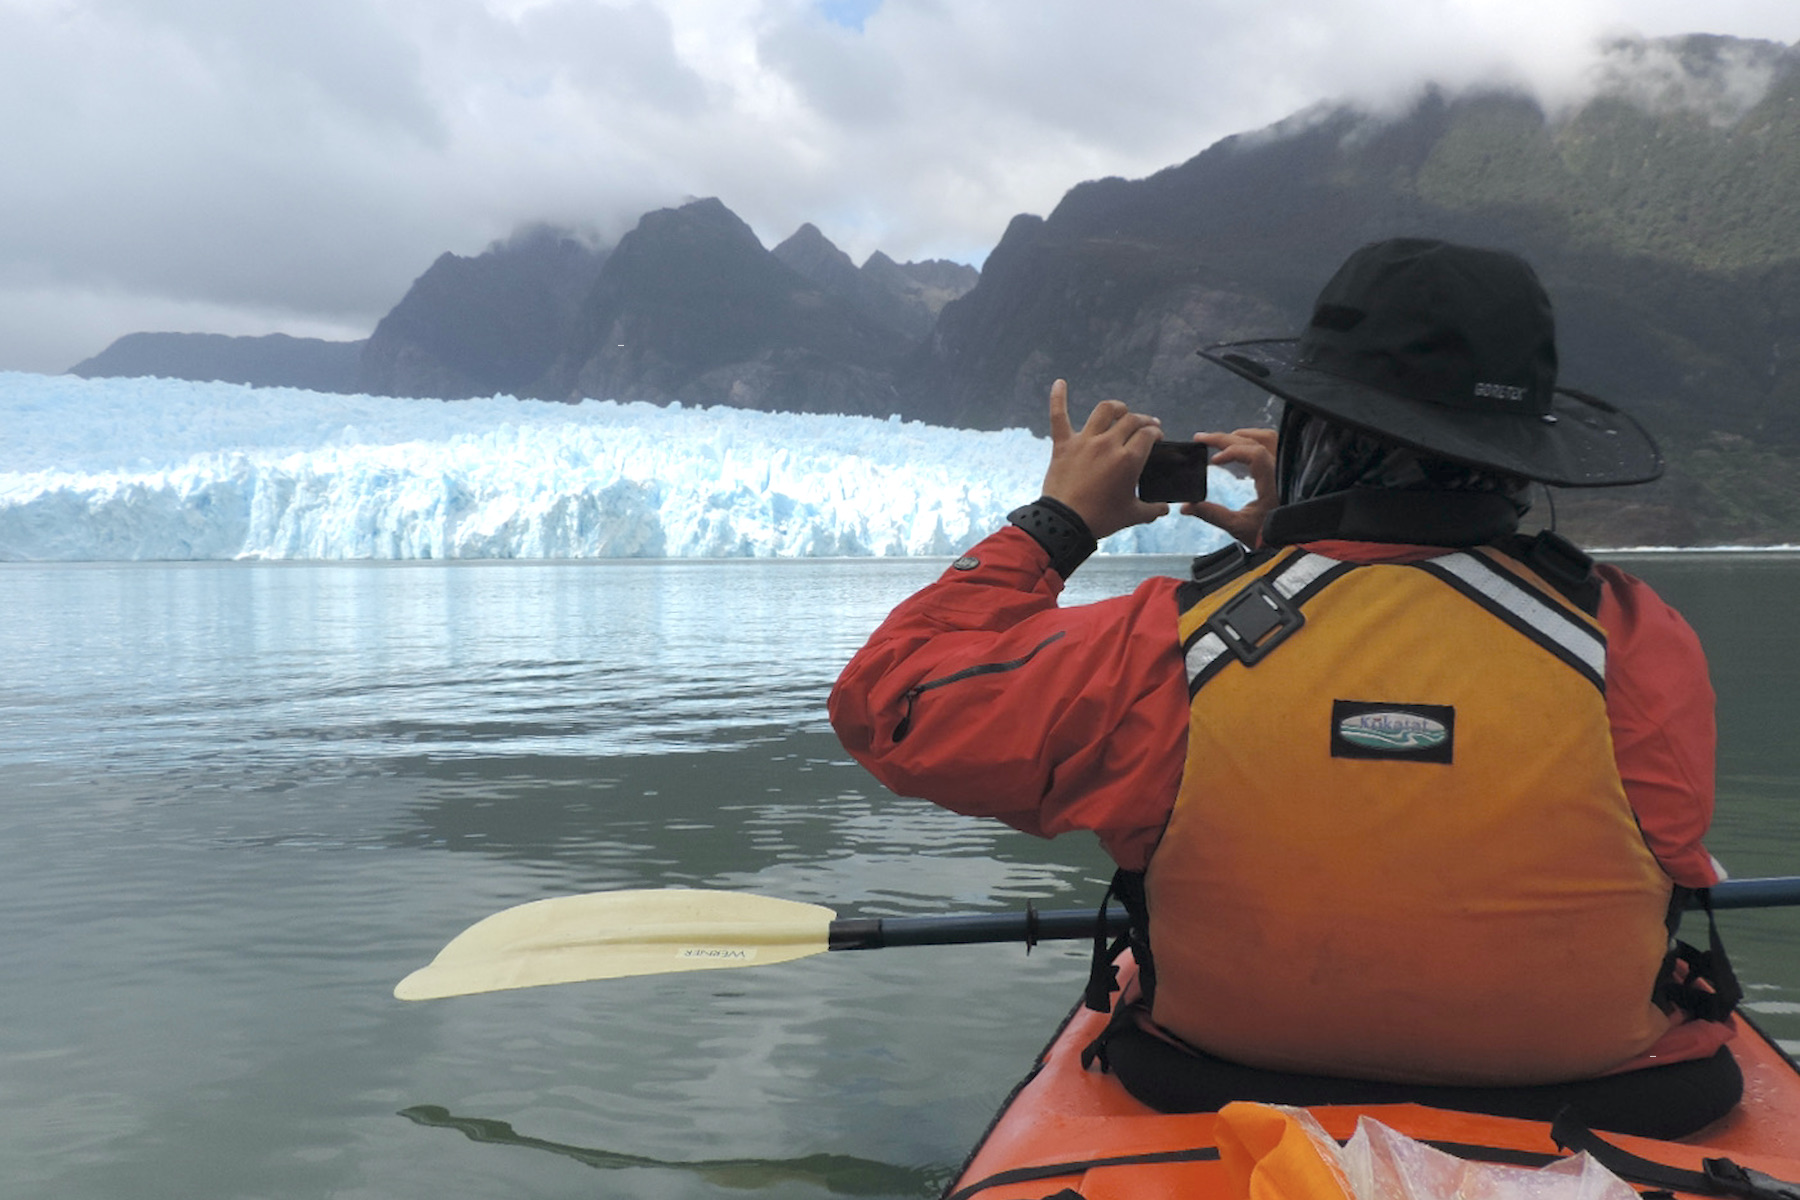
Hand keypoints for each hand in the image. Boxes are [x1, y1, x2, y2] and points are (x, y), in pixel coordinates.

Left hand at [1041, 380, 1167, 539]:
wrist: (1065, 522)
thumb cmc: (1101, 518)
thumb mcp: (1132, 515)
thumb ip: (1152, 509)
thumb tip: (1165, 509)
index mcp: (1129, 459)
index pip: (1148, 434)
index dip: (1155, 433)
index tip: (1156, 437)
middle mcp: (1109, 443)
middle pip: (1131, 420)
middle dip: (1143, 420)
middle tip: (1146, 426)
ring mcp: (1085, 441)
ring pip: (1104, 411)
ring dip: (1116, 407)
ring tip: (1121, 409)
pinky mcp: (1063, 444)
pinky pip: (1058, 416)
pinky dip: (1058, 398)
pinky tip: (1060, 383)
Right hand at [1181, 428, 1277, 546]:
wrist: (1292, 538)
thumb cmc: (1270, 534)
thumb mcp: (1239, 526)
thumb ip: (1213, 514)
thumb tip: (1186, 506)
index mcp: (1273, 482)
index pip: (1254, 453)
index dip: (1231, 452)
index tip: (1213, 461)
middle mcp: (1281, 469)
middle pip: (1254, 441)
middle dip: (1225, 438)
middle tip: (1202, 439)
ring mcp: (1285, 467)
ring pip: (1266, 437)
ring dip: (1241, 436)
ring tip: (1220, 440)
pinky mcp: (1284, 469)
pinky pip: (1271, 444)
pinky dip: (1252, 442)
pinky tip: (1238, 449)